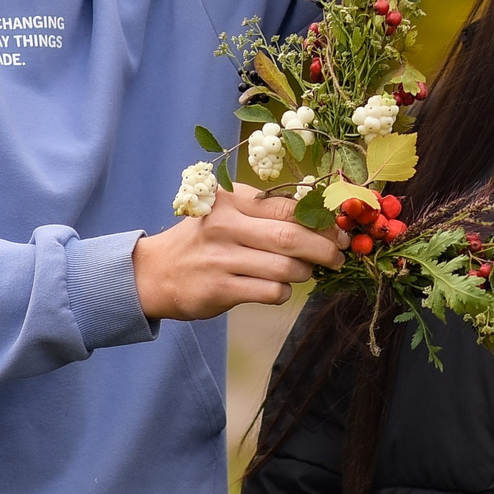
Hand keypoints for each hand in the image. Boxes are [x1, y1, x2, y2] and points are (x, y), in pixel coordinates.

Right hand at [134, 187, 344, 320]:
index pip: (288, 208)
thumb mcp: (227, 213)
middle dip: (324, 248)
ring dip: (305, 273)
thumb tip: (320, 219)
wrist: (153, 272)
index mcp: (232, 200)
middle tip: (339, 256)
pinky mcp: (219, 289)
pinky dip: (284, 292)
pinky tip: (278, 288)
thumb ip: (265, 212)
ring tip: (305, 272)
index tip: (340, 231)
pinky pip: (270, 292)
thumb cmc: (202, 240)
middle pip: (291, 237)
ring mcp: (221, 258)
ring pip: (285, 267)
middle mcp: (226, 226)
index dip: (321, 221)